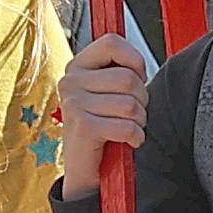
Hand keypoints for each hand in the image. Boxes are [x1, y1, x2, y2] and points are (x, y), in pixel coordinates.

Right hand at [54, 33, 150, 196]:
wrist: (87, 169)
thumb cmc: (104, 126)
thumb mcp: (108, 92)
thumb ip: (120, 70)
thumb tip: (139, 62)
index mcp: (76, 66)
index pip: (111, 43)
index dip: (134, 60)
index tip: (137, 78)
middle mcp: (70, 81)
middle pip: (127, 78)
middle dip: (142, 100)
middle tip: (132, 113)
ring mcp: (73, 104)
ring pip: (130, 105)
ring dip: (139, 122)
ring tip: (127, 128)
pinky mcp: (83, 127)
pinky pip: (127, 127)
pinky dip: (136, 137)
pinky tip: (127, 142)